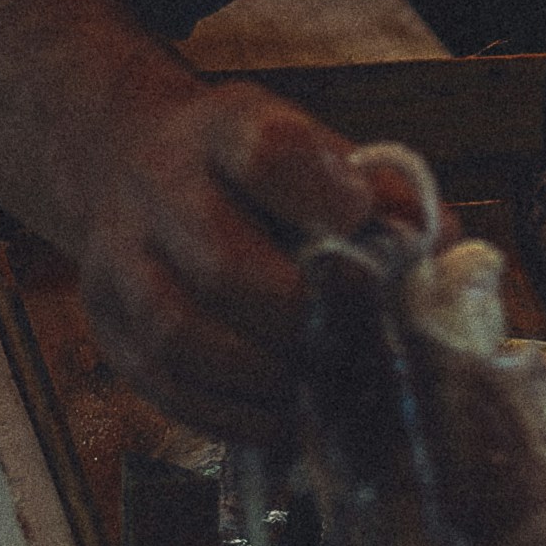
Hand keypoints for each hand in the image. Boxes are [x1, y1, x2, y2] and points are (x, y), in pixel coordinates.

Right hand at [73, 82, 416, 445]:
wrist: (131, 169)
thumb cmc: (253, 177)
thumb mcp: (315, 154)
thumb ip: (384, 197)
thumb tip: (438, 251)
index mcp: (223, 130)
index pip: (267, 154)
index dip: (325, 200)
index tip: (359, 221)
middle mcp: (156, 189)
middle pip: (223, 267)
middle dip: (301, 321)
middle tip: (349, 345)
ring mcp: (118, 262)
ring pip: (182, 337)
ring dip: (265, 378)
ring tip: (315, 389)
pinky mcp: (107, 327)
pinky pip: (165, 388)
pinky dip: (233, 416)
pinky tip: (279, 416)